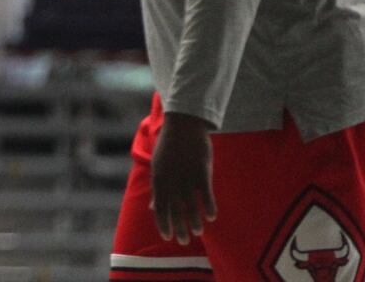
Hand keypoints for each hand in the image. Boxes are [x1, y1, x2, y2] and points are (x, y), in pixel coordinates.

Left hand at [151, 112, 216, 243]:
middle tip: (184, 242)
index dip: (162, 222)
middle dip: (178, 226)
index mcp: (158, 176)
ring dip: (194, 220)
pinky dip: (208, 206)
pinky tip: (211, 217)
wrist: (183, 123)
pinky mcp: (201, 169)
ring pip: (190, 203)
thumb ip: (158, 189)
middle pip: (174, 208)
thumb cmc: (171, 146)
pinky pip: (205, 192)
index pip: (159, 205)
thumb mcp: (159, 166)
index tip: (167, 237)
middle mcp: (171, 178)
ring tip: (198, 232)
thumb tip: (153, 208)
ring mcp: (186, 174)